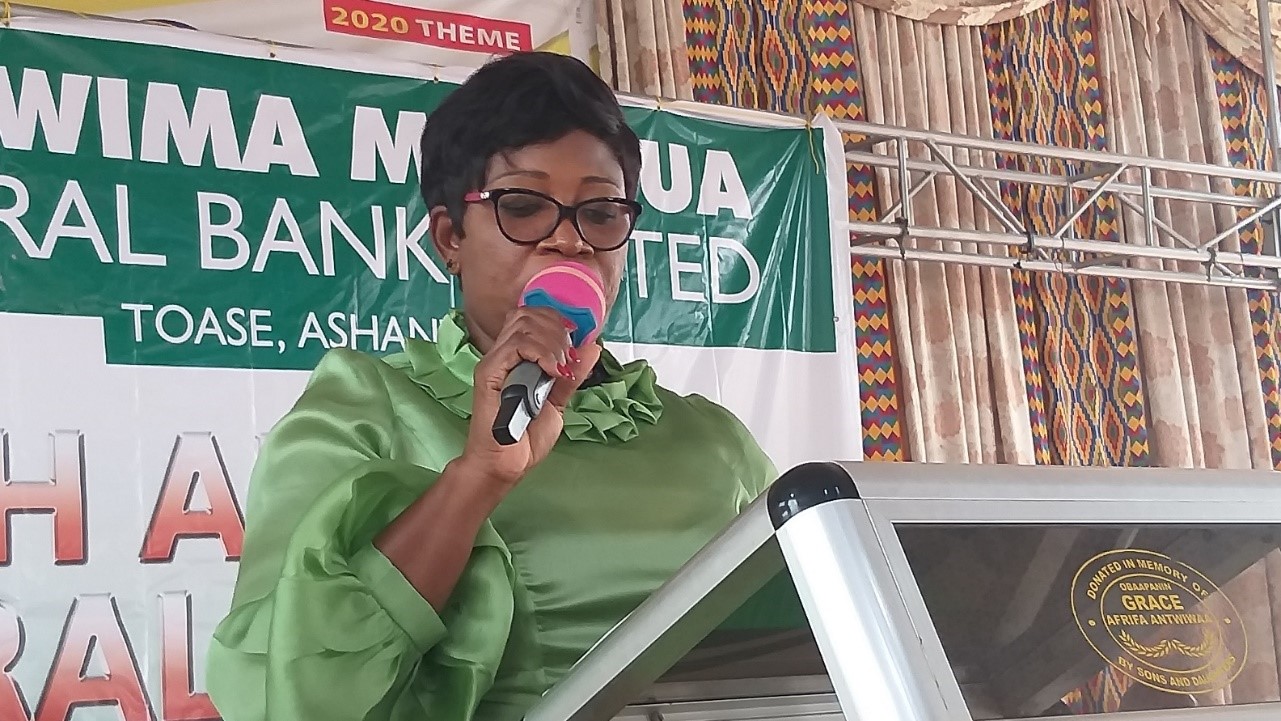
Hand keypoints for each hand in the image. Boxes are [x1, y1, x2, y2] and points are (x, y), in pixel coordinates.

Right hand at [457, 306, 601, 491]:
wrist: (507, 465)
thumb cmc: (525, 438)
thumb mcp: (557, 402)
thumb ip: (571, 375)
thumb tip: (591, 347)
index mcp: (517, 358)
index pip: (532, 316)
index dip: (556, 320)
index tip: (575, 341)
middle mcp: (504, 355)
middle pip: (529, 314)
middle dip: (558, 330)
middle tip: (567, 360)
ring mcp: (495, 362)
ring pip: (524, 325)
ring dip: (552, 343)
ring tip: (559, 370)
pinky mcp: (489, 374)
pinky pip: (515, 346)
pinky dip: (541, 353)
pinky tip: (551, 372)